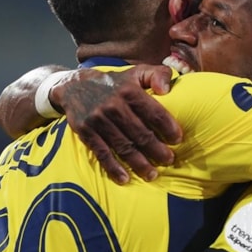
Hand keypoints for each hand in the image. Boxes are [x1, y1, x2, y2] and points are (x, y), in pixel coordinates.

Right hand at [50, 64, 182, 183]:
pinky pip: (102, 152)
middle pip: (140, 133)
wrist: (73, 86)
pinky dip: (113, 168)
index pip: (154, 112)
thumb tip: (167, 89)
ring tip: (152, 174)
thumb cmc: (114, 83)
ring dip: (139, 163)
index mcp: (129, 90)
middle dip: (157, 150)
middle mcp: (114, 105)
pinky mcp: (86, 131)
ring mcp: (98, 119)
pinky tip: (125, 179)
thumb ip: (157, 74)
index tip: (178, 140)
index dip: (168, 127)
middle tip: (169, 160)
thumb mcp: (135, 72)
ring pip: (123, 146)